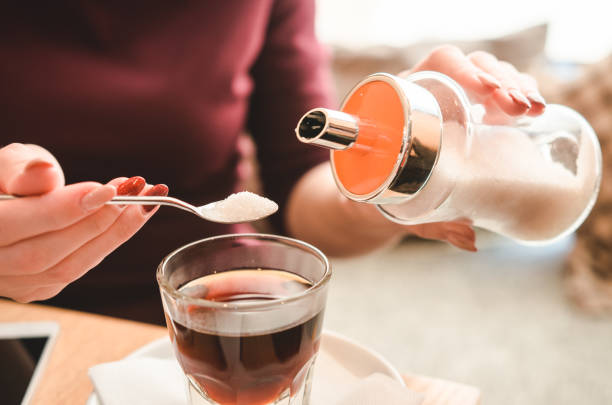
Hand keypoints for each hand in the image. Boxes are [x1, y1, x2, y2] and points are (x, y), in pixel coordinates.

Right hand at [0, 143, 167, 301]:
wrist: (1, 207)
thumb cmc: (4, 181)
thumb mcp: (7, 165)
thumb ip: (23, 171)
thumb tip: (45, 172)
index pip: (17, 224)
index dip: (67, 208)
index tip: (110, 189)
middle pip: (46, 254)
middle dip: (98, 221)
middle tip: (135, 192)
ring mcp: (13, 284)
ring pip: (65, 269)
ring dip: (113, 234)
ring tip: (143, 203)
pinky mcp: (37, 288)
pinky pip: (76, 270)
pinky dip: (106, 243)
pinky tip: (129, 219)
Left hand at [393, 46, 546, 249]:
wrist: (378, 191)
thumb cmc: (380, 194)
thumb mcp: (400, 208)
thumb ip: (433, 223)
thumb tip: (471, 239)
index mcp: (405, 98)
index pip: (440, 63)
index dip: (466, 70)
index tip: (486, 90)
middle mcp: (432, 91)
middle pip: (473, 66)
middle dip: (501, 81)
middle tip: (518, 107)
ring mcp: (456, 99)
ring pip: (492, 75)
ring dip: (518, 86)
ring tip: (533, 109)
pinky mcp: (474, 110)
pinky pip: (502, 90)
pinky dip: (522, 94)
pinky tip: (536, 110)